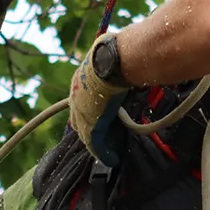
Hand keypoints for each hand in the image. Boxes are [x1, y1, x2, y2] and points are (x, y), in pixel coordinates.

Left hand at [69, 35, 128, 164]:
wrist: (115, 60)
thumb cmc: (120, 52)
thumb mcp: (115, 55)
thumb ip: (119, 61)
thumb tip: (133, 50)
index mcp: (80, 79)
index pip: (83, 99)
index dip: (92, 108)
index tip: (102, 115)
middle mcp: (76, 96)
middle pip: (82, 118)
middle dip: (92, 127)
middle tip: (105, 136)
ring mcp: (81, 112)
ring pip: (88, 132)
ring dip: (99, 142)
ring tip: (109, 151)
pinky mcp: (90, 126)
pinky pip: (95, 144)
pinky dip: (104, 153)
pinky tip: (112, 159)